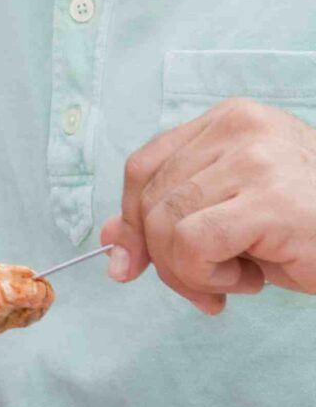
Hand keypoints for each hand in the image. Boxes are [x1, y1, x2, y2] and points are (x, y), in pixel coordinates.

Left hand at [102, 98, 315, 313]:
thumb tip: (111, 244)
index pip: (145, 166)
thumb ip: (171, 219)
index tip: (134, 262)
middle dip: (164, 257)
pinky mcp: (270, 201)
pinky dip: (205, 276)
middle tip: (206, 287)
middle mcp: (240, 128)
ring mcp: (256, 160)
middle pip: (151, 198)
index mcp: (230, 120)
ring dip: (190, 272)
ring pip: (166, 223)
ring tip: (238, 279)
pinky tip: (246, 281)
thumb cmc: (312, 231)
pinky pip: (193, 244)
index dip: (133, 219)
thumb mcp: (233, 217)